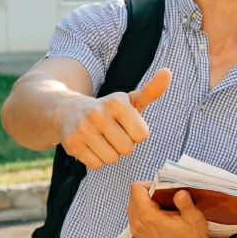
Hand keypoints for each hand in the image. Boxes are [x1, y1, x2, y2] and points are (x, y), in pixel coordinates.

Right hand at [56, 68, 171, 168]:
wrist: (68, 111)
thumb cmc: (108, 110)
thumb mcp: (129, 100)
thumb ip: (151, 91)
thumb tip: (168, 72)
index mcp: (116, 103)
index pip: (142, 135)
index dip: (135, 133)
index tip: (125, 125)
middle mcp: (98, 114)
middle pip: (127, 149)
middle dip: (122, 145)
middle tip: (112, 134)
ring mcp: (83, 129)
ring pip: (111, 159)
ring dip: (109, 153)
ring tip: (101, 139)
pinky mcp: (72, 144)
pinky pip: (96, 164)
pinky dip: (95, 159)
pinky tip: (90, 145)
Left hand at [126, 183, 214, 237]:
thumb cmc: (193, 236)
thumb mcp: (194, 217)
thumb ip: (185, 203)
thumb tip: (179, 192)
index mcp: (149, 217)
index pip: (136, 189)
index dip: (149, 185)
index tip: (162, 189)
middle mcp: (138, 224)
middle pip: (133, 196)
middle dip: (146, 192)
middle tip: (163, 196)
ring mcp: (136, 231)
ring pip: (132, 205)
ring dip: (143, 201)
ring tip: (160, 205)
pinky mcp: (138, 235)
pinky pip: (133, 215)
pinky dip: (142, 210)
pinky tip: (156, 214)